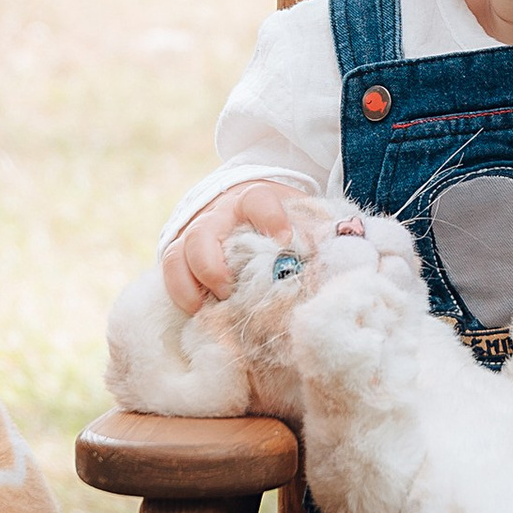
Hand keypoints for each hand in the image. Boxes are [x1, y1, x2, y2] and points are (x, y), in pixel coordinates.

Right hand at [160, 181, 328, 312]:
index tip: (285, 242)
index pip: (258, 202)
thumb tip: (343, 263)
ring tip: (206, 308)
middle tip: (229, 290)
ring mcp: (194, 234)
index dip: (269, 220)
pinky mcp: (180, 255)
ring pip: (178, 254)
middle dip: (213, 265)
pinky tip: (194, 312)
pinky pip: (169, 272)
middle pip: (203, 234)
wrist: (242, 208)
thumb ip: (313, 236)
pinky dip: (179, 292)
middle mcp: (218, 216)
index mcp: (252, 200)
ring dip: (190, 283)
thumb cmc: (279, 222)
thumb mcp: (297, 218)